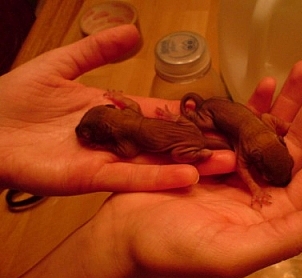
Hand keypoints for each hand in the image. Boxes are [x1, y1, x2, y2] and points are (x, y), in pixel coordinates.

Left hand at [0, 25, 234, 195]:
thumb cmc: (16, 98)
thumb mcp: (62, 64)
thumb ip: (97, 50)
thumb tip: (134, 33)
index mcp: (116, 111)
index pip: (161, 111)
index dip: (190, 111)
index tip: (219, 113)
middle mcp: (119, 139)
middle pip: (167, 140)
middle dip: (202, 141)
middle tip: (238, 142)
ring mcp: (108, 160)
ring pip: (157, 163)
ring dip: (192, 164)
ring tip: (228, 163)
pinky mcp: (91, 178)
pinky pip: (130, 178)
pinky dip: (159, 178)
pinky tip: (189, 177)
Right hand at [80, 62, 301, 277]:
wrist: (123, 235)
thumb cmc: (172, 251)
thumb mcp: (230, 254)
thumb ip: (283, 239)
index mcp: (272, 214)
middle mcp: (260, 189)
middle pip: (298, 145)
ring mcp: (236, 168)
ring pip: (271, 130)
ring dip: (288, 100)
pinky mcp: (212, 153)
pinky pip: (238, 125)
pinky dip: (252, 104)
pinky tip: (263, 84)